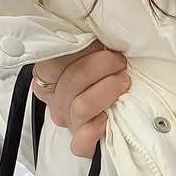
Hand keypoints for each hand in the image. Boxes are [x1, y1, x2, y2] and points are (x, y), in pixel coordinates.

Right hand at [32, 40, 130, 157]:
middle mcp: (55, 100)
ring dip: (107, 91)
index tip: (103, 45)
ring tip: (124, 82)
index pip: (52, 63)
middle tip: (120, 62)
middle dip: (101, 67)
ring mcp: (67, 122)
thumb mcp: (93, 50)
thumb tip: (94, 30)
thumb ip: (85, 42)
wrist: (127, 102)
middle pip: (72, 82)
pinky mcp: (81, 145)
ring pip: (81, 106)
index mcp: (48, 77)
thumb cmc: (108, 71)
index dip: (81, 52)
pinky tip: (107, 119)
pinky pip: (79, 142)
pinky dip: (93, 131)